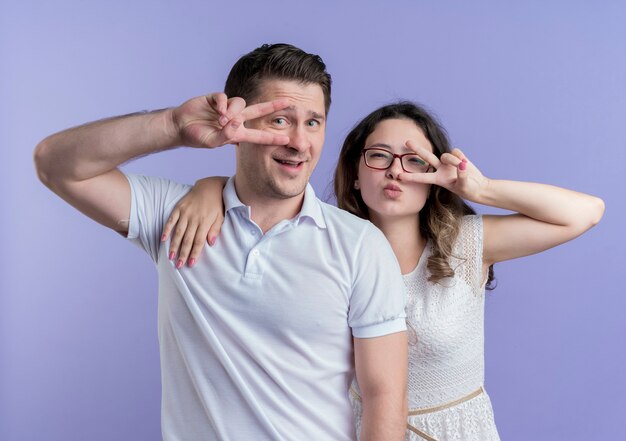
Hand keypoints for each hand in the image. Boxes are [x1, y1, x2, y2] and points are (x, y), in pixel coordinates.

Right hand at [161, 176, 227, 267]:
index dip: (195, 253)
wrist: (210, 186)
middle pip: (187, 239)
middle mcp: (194, 218)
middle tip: (179, 265)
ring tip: (170, 257)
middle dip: (183, 253)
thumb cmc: (217, 204)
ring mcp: (185, 212)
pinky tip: (163, 239)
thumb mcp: (221, 216)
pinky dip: (167, 229)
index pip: (199, 241)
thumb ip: (215, 229)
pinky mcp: (179, 207)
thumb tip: (210, 243)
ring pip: (178, 232)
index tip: (191, 264)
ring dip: (174, 245)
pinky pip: (171, 220)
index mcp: (205, 222)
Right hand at [171, 93, 290, 148]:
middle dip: (273, 106)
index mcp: (237, 133)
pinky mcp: (216, 98)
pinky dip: (223, 104)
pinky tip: (217, 110)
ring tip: (221, 121)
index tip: (287, 139)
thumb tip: (235, 122)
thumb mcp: (213, 142)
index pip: (258, 135)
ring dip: (233, 112)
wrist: (180, 127)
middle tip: (289, 102)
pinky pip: (224, 97)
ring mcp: (226, 107)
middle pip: (258, 111)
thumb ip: (226, 135)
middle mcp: (235, 118)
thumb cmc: (197, 137)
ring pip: (240, 103)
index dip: (272, 137)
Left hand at [398, 144, 488, 201]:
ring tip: (461, 167)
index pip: (422, 178)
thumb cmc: (470, 190)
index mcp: (438, 179)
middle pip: (426, 157)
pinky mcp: (457, 156)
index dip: (411, 177)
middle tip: (406, 141)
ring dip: (453, 160)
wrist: (479, 186)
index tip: (399, 176)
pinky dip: (460, 156)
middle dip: (417, 149)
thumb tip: (461, 165)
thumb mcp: (464, 186)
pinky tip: (464, 163)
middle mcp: (440, 169)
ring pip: (446, 155)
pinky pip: (455, 151)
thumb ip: (462, 176)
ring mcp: (448, 162)